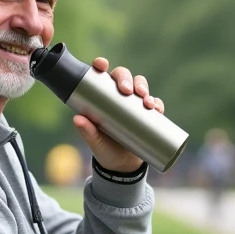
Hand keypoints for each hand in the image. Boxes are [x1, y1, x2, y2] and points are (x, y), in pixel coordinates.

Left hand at [73, 56, 163, 173]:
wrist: (123, 168)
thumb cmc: (104, 151)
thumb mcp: (95, 143)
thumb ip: (87, 132)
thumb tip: (77, 119)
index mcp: (102, 98)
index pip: (101, 76)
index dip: (101, 65)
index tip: (101, 65)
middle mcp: (118, 97)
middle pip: (123, 77)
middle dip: (127, 79)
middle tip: (127, 90)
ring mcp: (134, 105)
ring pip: (141, 86)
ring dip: (144, 88)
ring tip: (145, 100)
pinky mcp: (148, 115)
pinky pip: (155, 104)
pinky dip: (157, 104)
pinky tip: (156, 108)